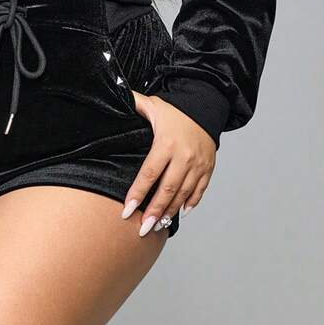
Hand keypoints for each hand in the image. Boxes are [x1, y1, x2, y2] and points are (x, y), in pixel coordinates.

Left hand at [120, 91, 216, 234]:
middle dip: (153, 211)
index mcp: (166, 143)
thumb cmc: (175, 110)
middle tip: (142, 229)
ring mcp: (197, 165)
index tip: (127, 211)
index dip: (138, 193)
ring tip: (157, 225)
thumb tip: (115, 95)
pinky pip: (199, 191)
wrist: (206, 107)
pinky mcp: (208, 169)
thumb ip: (134, 103)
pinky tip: (180, 214)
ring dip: (170, 212)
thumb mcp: (153, 105)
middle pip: (167, 189)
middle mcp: (183, 156)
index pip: (149, 173)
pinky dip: (190, 204)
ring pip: (183, 194)